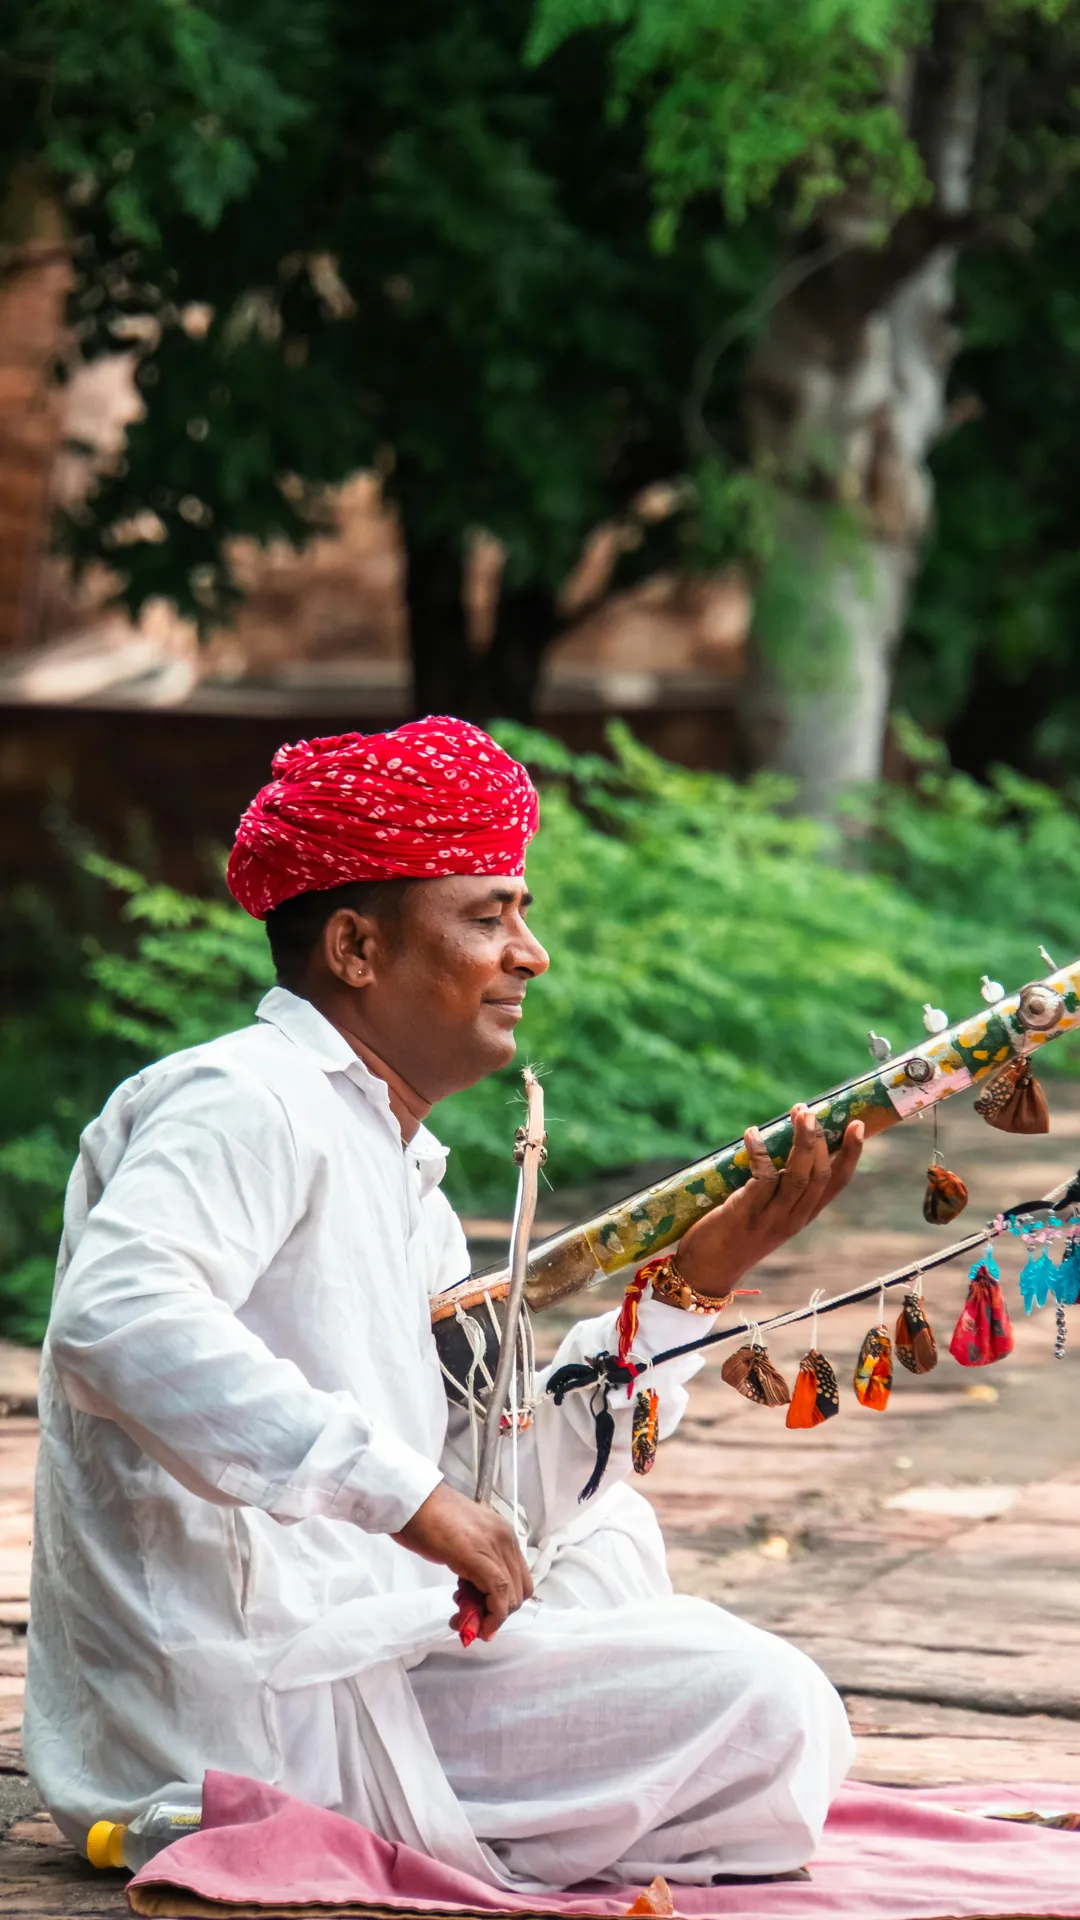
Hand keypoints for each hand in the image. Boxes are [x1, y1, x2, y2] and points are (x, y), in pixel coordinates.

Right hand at [392, 1481, 532, 1642]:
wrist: (412, 1501)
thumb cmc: (428, 1518)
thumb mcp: (462, 1541)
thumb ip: (474, 1562)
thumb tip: (472, 1591)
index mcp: (503, 1534)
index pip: (519, 1577)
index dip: (504, 1602)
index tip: (482, 1613)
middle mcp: (506, 1540)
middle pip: (520, 1590)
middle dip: (498, 1614)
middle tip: (472, 1620)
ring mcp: (495, 1548)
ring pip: (511, 1597)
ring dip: (490, 1619)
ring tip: (462, 1621)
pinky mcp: (480, 1559)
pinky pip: (498, 1596)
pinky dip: (489, 1616)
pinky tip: (467, 1621)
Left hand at [675, 1105, 863, 1297]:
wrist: (706, 1271)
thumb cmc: (734, 1235)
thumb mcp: (767, 1213)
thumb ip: (777, 1186)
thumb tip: (778, 1141)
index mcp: (803, 1215)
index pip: (837, 1183)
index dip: (851, 1154)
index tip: (858, 1125)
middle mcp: (793, 1218)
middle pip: (820, 1175)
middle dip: (820, 1140)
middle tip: (811, 1111)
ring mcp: (771, 1218)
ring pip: (797, 1176)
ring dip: (801, 1142)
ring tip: (799, 1114)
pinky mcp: (745, 1214)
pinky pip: (762, 1179)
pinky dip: (760, 1153)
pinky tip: (752, 1133)